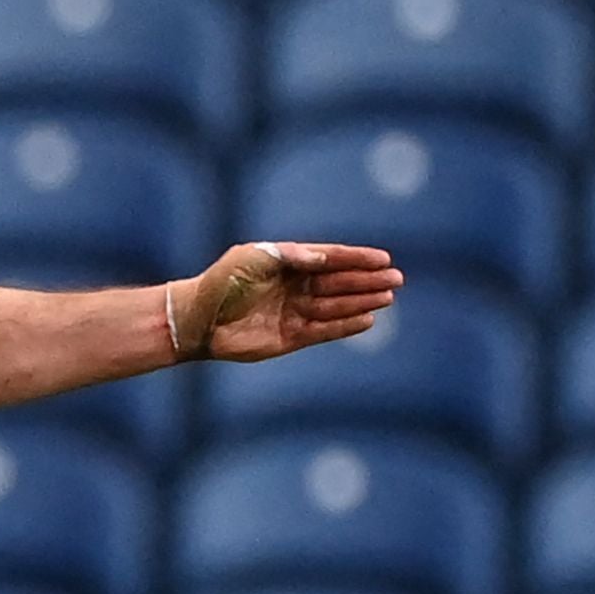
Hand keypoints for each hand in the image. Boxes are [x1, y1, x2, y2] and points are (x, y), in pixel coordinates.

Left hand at [169, 242, 404, 363]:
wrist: (198, 319)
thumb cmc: (222, 282)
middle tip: (396, 279)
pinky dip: (345, 326)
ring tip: (387, 298)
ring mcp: (294, 312)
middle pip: (339, 282)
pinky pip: (324, 330)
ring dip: (361, 302)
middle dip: (367, 281)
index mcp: (288, 262)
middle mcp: (295, 287)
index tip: (383, 258)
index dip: (357, 259)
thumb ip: (289, 255)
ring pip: (336, 306)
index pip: (331, 258)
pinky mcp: (291, 338)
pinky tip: (367, 320)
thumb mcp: (254, 258)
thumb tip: (323, 256)